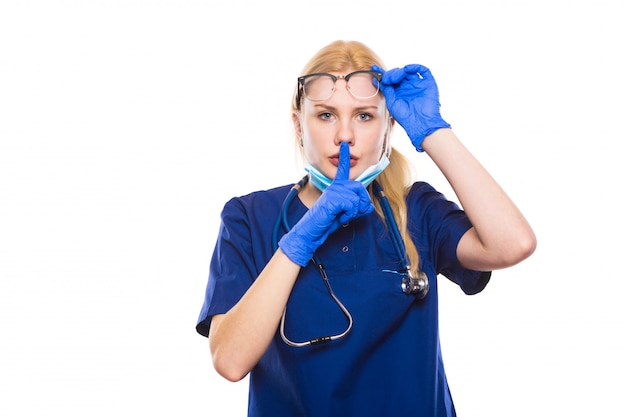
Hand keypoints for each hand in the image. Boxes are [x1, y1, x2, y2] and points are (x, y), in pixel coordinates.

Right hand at [278, 142, 373, 265]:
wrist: (312, 230)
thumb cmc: (327, 221)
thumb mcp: (345, 212)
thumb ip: (356, 205)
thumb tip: (368, 205)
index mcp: (336, 187)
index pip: (342, 169)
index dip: (344, 157)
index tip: (345, 145)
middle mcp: (334, 186)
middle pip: (359, 187)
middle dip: (362, 202)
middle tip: (352, 212)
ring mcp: (333, 192)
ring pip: (357, 198)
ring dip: (354, 211)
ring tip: (343, 215)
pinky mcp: (332, 199)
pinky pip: (351, 205)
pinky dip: (349, 215)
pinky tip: (340, 217)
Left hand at [372, 64, 450, 151]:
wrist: (420, 124)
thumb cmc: (405, 117)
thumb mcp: (392, 102)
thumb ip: (387, 90)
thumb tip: (379, 79)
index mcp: (399, 92)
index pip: (390, 79)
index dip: (383, 73)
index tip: (374, 69)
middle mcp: (408, 87)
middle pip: (398, 73)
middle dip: (391, 74)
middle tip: (387, 79)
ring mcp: (418, 84)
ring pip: (408, 71)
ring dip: (400, 71)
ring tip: (394, 78)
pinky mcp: (428, 83)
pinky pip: (423, 70)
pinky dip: (414, 67)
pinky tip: (406, 70)